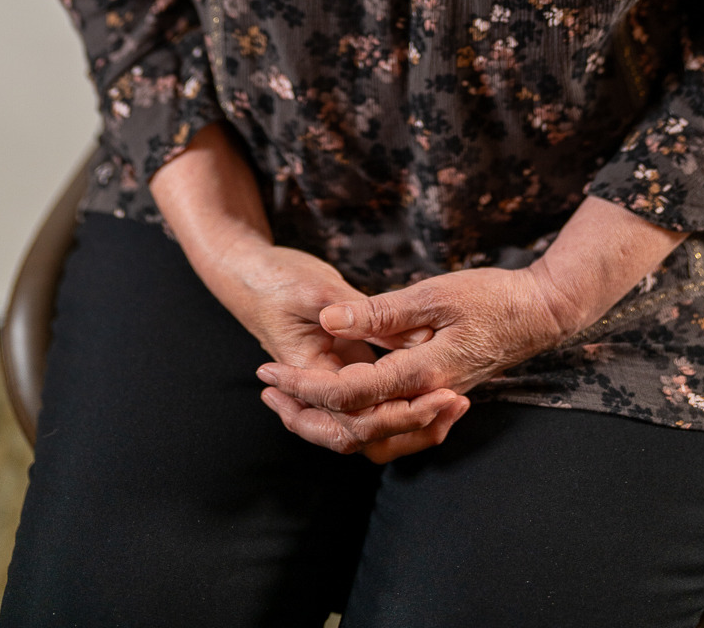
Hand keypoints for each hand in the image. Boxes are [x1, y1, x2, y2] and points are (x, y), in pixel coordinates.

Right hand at [147, 129, 465, 463]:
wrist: (248, 271)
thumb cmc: (275, 277)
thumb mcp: (315, 288)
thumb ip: (355, 312)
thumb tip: (399, 333)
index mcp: (310, 372)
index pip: (354, 415)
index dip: (398, 414)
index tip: (440, 399)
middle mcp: (320, 386)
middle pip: (363, 432)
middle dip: (410, 427)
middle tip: (454, 404)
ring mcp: (331, 378)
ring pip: (368, 424)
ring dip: (407, 424)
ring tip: (451, 406)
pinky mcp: (342, 365)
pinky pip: (371, 400)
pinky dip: (400, 404)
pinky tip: (432, 393)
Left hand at [257, 264, 569, 459]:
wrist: (539, 313)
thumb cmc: (490, 296)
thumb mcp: (433, 293)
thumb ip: (380, 312)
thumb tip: (328, 319)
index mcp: (421, 374)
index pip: (348, 394)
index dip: (302, 384)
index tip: (267, 369)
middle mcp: (426, 400)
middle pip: (353, 428)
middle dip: (304, 412)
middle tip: (267, 389)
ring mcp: (434, 404)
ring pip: (373, 438)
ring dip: (329, 424)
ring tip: (291, 402)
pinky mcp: (437, 400)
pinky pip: (393, 430)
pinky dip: (362, 425)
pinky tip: (340, 405)